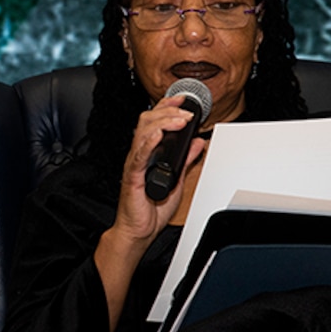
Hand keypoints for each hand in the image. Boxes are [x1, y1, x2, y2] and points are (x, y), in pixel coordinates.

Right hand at [94, 95, 206, 331]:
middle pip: (147, 121)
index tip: (183, 100)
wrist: (139, 231)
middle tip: (185, 110)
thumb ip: (186, 159)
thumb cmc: (150, 208)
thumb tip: (198, 143)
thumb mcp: (177, 179)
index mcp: (149, 153)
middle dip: (167, 111)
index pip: (155, 122)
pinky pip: (138, 155)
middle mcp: (139, 155)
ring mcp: (135, 164)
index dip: (168, 107)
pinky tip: (159, 135)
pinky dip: (148, 142)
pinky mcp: (132, 176)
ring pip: (143, 133)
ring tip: (179, 120)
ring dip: (163, 122)